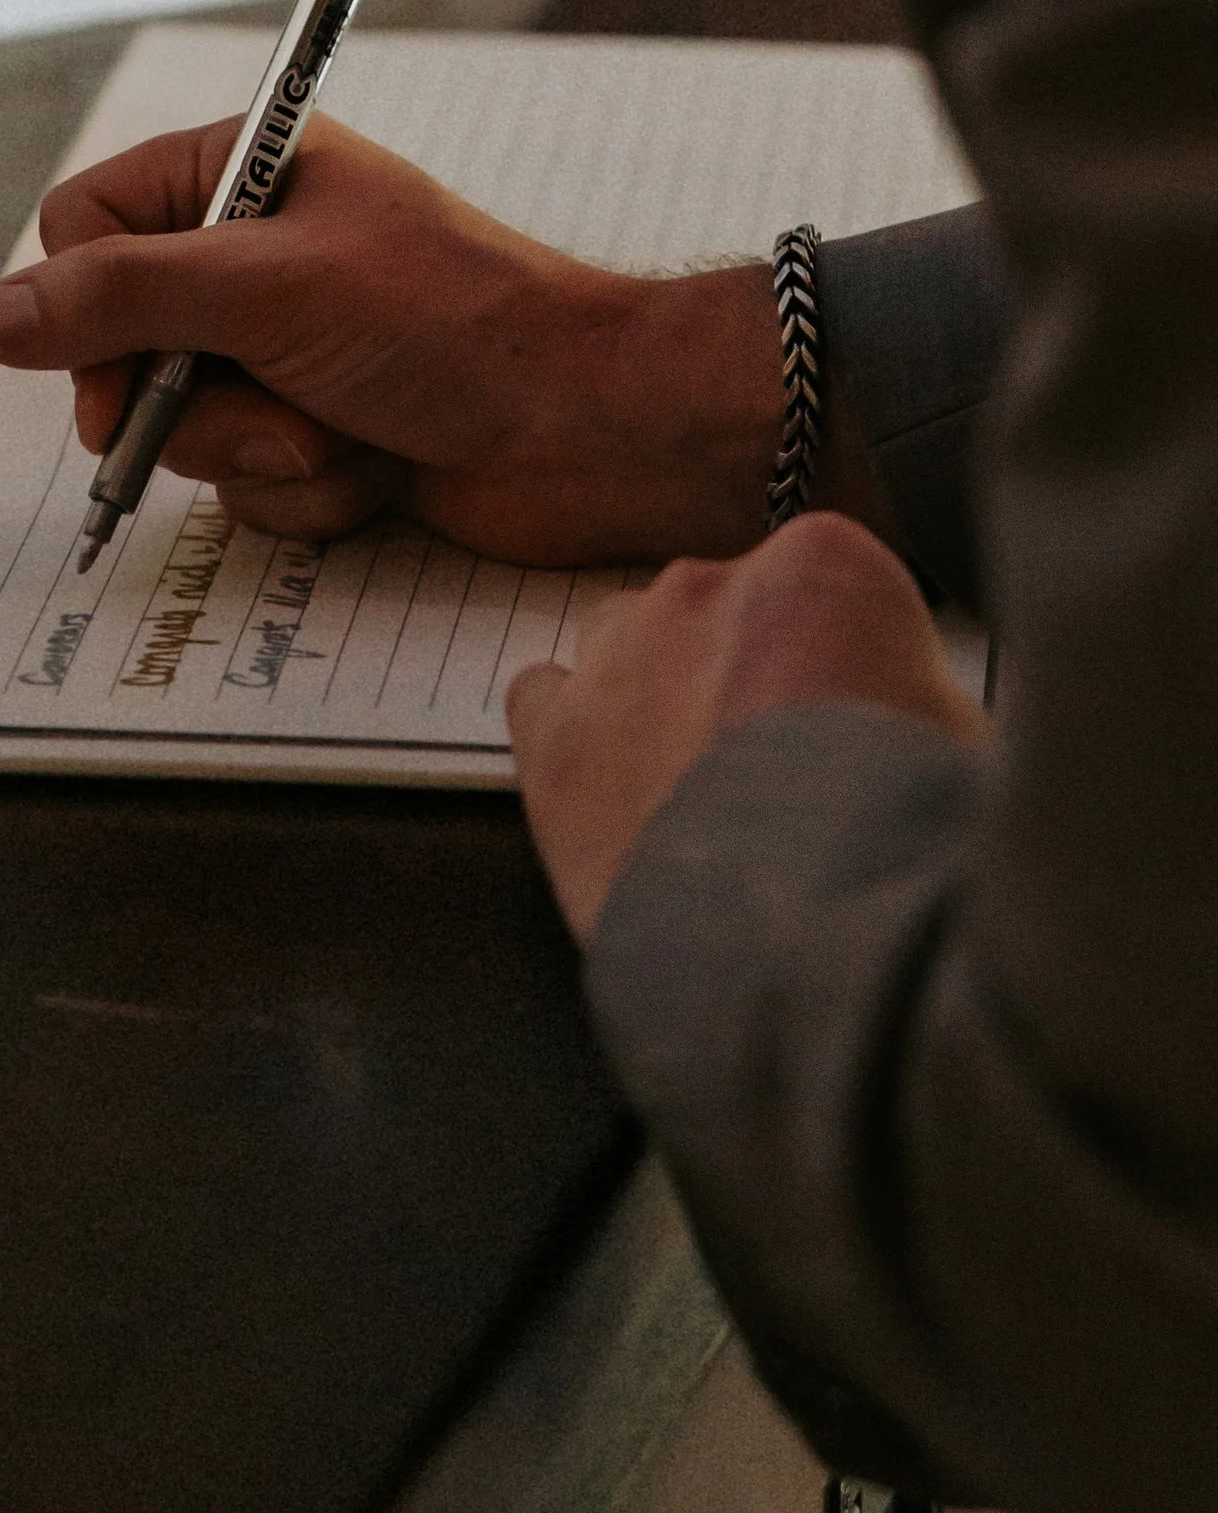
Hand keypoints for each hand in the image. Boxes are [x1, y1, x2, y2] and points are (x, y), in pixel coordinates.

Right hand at [0, 114, 810, 565]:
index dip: (88, 306)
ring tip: (344, 428)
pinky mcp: (316, 430)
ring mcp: (283, 349)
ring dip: (259, 450)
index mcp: (240, 173)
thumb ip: (117, 297)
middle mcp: (251, 257)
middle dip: (187, 401)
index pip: (83, 228)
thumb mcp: (266, 288)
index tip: (126, 367)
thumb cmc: (452, 321)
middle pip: (118, 343)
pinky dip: (305, 490)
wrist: (588, 428)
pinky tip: (375, 465)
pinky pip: (244, 482)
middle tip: (258, 405)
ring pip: (180, 427)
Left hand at [506, 513, 986, 937]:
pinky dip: (574, 735)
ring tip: (708, 794)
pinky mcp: (558, 740)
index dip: (848, 662)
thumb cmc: (906, 847)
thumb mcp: (970, 744)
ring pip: (629, 645)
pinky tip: (617, 793)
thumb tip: (910, 713)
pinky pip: (542, 699)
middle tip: (791, 772)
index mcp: (823, 567)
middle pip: (726, 614)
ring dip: (661, 698)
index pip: (828, 585)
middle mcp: (708, 589)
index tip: (861, 716)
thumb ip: (918, 694)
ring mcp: (621, 658)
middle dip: (754, 679)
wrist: (816, 945)